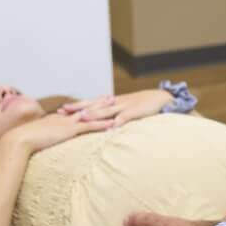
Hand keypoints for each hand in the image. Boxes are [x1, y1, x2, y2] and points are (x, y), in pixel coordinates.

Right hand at [3, 111, 115, 153]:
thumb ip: (43, 136)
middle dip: (98, 102)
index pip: (75, 110)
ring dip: (104, 109)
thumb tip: (43, 139)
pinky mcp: (70, 130)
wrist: (19, 139)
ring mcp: (68, 123)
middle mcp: (64, 118)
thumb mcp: (36, 136)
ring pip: (90, 114)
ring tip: (115, 104)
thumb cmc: (24, 140)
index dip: (86, 105)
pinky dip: (101, 125)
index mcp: (57, 119)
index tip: (95, 100)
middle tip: (111, 96)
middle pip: (85, 107)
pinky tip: (112, 124)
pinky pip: (89, 126)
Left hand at [58, 90, 173, 127]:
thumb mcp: (127, 108)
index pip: (91, 103)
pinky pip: (126, 117)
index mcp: (112, 102)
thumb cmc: (144, 105)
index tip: (62, 109)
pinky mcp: (136, 111)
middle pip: (94, 104)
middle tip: (63, 111)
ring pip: (107, 110)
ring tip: (82, 118)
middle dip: (78, 108)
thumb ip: (115, 114)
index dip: (77, 106)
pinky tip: (111, 127)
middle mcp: (116, 102)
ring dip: (94, 114)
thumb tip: (102, 123)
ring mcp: (126, 106)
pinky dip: (118, 121)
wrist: (162, 99)